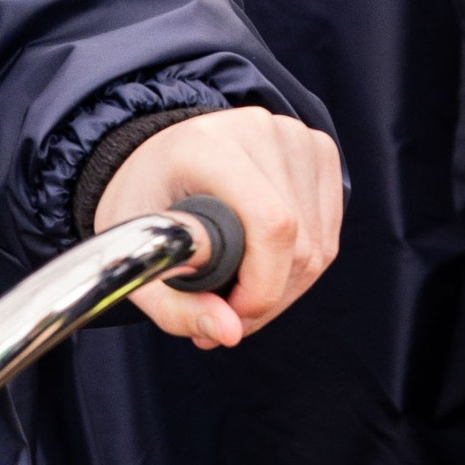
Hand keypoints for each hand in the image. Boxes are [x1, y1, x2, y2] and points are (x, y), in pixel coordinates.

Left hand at [95, 108, 343, 351]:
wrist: (157, 157)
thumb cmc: (142, 201)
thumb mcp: (135, 254)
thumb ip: (174, 304)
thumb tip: (228, 333)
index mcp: (209, 145)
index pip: (272, 225)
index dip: (261, 288)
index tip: (228, 317)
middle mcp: (260, 131)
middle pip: (300, 243)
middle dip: (267, 299)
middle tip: (224, 317)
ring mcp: (295, 137)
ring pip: (319, 248)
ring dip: (283, 289)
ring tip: (238, 296)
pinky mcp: (318, 151)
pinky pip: (328, 233)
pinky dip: (300, 267)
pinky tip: (262, 268)